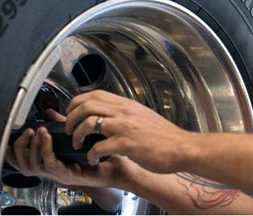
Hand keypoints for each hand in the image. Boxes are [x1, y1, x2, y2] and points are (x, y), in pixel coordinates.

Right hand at [5, 109, 137, 188]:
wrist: (117, 166)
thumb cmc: (100, 154)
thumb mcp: (77, 137)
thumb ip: (62, 126)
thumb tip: (49, 112)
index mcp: (51, 161)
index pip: (22, 160)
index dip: (13, 150)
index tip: (13, 135)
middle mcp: (52, 170)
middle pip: (22, 164)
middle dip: (20, 146)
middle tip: (27, 131)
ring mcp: (59, 174)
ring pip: (32, 165)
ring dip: (33, 146)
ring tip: (38, 131)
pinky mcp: (68, 175)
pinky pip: (49, 164)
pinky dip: (46, 150)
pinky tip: (47, 137)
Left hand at [65, 90, 192, 173]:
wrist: (183, 148)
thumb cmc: (166, 137)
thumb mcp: (144, 117)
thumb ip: (127, 115)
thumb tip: (112, 116)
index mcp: (127, 105)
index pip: (94, 94)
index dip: (77, 103)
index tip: (72, 113)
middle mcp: (124, 112)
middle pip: (86, 105)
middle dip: (71, 118)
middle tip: (69, 129)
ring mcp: (125, 127)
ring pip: (88, 122)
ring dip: (77, 134)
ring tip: (77, 144)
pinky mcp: (126, 143)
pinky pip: (98, 147)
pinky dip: (91, 154)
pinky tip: (94, 159)